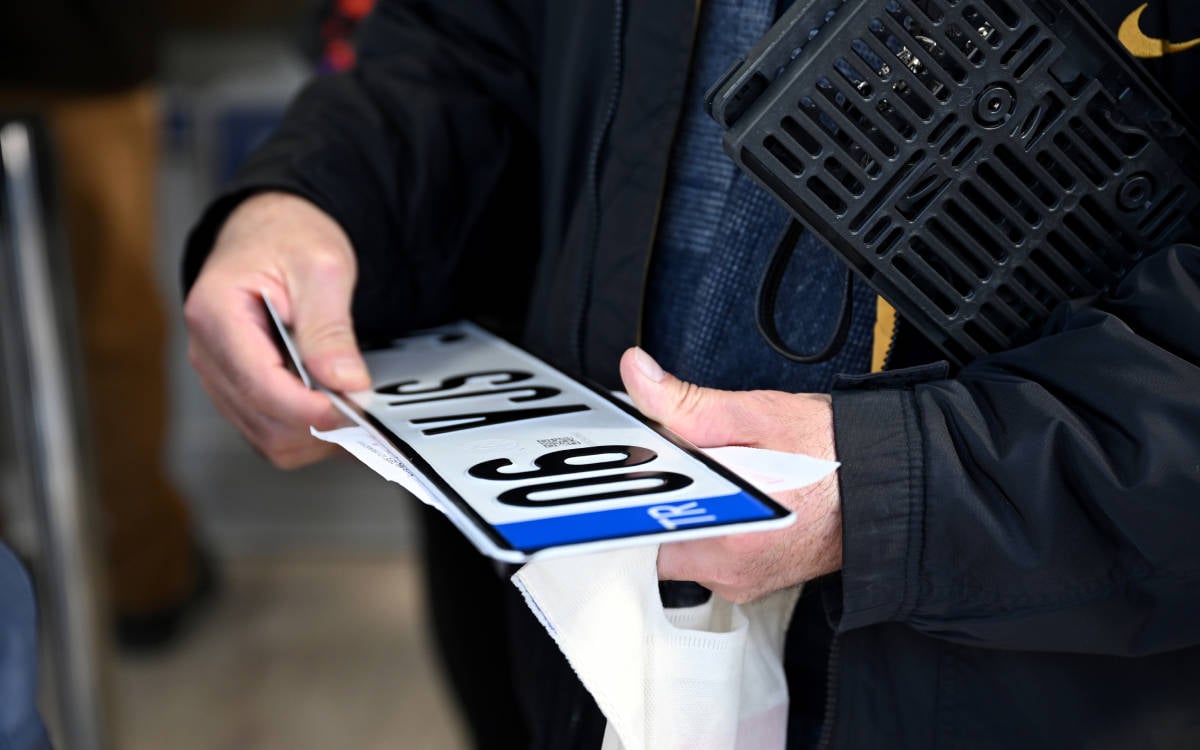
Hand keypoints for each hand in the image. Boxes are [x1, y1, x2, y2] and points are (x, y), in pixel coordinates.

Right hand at [183, 192, 370, 468]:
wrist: (272, 230)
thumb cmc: (289, 238)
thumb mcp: (323, 267)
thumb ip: (330, 327)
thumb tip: (345, 381)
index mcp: (216, 313)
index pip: (259, 383)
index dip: (309, 407)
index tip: (352, 408)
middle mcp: (207, 351)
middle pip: (262, 419)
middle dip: (317, 422)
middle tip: (364, 405)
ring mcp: (219, 376)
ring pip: (266, 436)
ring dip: (314, 433)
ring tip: (351, 406)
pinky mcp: (237, 390)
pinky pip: (269, 432)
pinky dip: (306, 432)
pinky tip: (332, 408)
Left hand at [619, 347, 841, 602]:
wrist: (888, 485)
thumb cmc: (834, 454)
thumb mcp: (755, 414)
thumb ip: (686, 402)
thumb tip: (639, 376)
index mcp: (726, 532)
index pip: (637, 525)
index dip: (624, 490)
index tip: (619, 468)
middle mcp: (730, 570)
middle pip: (655, 535)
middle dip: (657, 494)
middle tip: (671, 458)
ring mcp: (741, 580)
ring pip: (681, 546)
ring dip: (682, 508)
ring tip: (705, 471)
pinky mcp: (753, 580)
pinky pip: (708, 554)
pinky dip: (708, 523)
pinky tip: (727, 493)